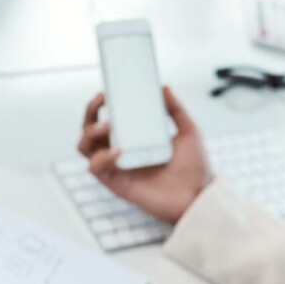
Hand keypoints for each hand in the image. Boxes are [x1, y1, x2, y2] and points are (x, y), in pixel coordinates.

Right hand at [77, 86, 211, 223]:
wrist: (198, 196)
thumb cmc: (193, 168)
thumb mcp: (188, 132)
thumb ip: (176, 109)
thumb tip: (164, 87)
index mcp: (132, 139)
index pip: (106, 119)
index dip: (99, 106)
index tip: (106, 93)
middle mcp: (119, 152)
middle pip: (89, 131)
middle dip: (90, 114)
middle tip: (102, 102)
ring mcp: (116, 168)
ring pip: (85, 148)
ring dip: (90, 133)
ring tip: (108, 126)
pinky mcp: (116, 183)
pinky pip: (96, 168)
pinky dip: (102, 157)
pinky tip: (118, 151)